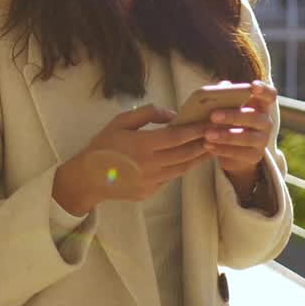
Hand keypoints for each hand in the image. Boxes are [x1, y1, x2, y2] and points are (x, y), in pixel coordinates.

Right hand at [54, 104, 211, 213]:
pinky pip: (171, 177)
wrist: (87, 178)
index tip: (208, 124)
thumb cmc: (103, 145)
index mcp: (142, 145)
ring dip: (197, 158)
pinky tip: (189, 160)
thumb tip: (172, 114)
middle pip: (184, 154)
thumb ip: (147, 114)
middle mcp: (150, 164)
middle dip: (202, 144)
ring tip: (209, 148)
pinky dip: (182, 168)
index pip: (177, 137)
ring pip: (181, 168)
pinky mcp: (149, 192)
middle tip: (217, 135)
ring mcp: (151, 181)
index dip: (195, 131)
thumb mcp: (120, 121)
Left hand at [204, 80, 276, 176]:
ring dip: (225, 135)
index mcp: (261, 106)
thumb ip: (227, 95)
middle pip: (254, 117)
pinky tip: (208, 145)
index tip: (253, 86)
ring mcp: (262, 140)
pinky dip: (222, 149)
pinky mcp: (255, 156)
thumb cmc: (230, 121)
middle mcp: (266, 122)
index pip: (270, 95)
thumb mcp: (228, 108)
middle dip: (233, 115)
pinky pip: (239, 153)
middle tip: (213, 115)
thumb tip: (223, 85)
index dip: (264, 89)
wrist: (233, 152)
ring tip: (207, 133)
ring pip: (246, 137)